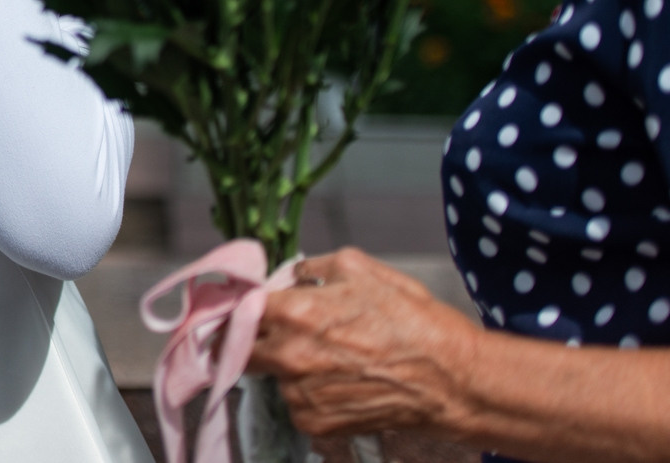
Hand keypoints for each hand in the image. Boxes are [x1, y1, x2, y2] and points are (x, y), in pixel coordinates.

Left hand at [248, 248, 479, 437]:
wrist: (451, 380)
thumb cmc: (411, 320)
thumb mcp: (359, 268)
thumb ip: (311, 267)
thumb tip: (289, 276)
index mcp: (293, 312)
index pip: (239, 308)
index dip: (242, 305)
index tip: (245, 307)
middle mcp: (288, 355)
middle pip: (240, 346)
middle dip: (251, 337)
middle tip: (275, 332)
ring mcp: (299, 394)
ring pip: (271, 376)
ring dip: (286, 367)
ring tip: (329, 359)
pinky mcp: (314, 423)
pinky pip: (295, 403)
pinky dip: (308, 394)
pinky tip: (340, 382)